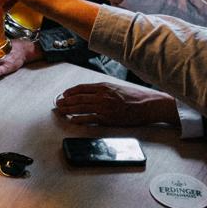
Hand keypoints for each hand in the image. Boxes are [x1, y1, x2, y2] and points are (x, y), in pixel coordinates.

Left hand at [55, 82, 178, 125]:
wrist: (149, 105)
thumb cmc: (135, 97)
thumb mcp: (116, 88)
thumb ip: (103, 90)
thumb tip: (88, 93)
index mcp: (103, 86)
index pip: (81, 88)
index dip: (70, 92)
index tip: (63, 95)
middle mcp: (102, 96)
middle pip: (78, 98)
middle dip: (65, 101)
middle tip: (57, 104)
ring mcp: (104, 107)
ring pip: (81, 108)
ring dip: (68, 110)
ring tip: (60, 111)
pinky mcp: (108, 118)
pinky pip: (89, 119)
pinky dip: (79, 119)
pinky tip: (72, 120)